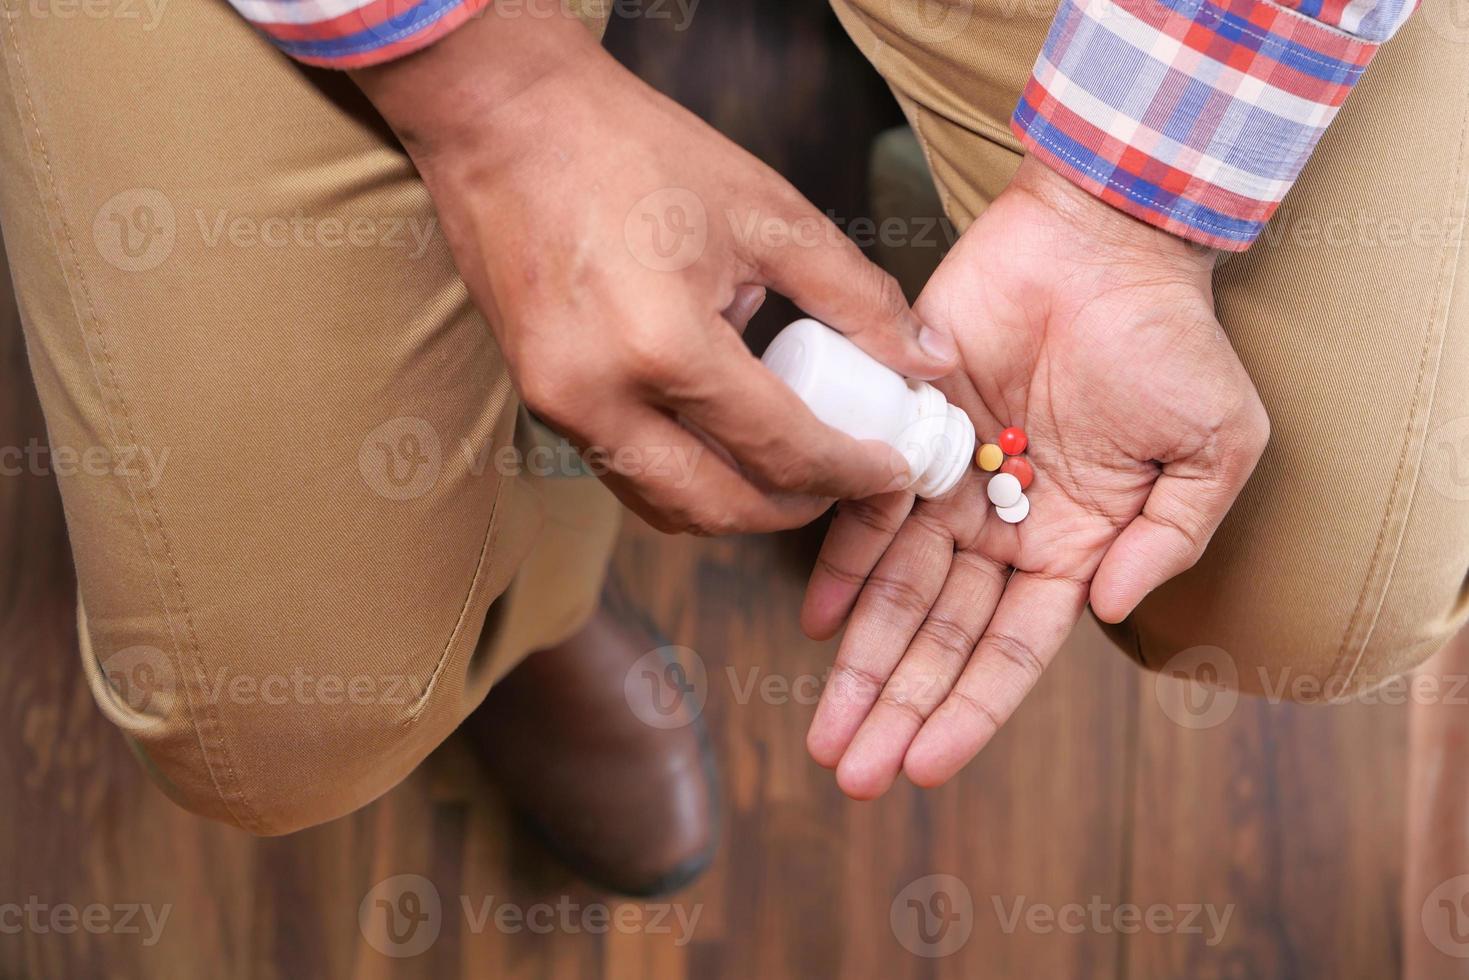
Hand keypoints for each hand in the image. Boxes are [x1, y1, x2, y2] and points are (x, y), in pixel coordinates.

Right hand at [350, 4, 955, 534]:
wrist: (506, 122)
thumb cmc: (633, 151)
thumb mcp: (766, 213)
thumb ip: (856, 296)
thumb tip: (925, 359)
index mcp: (664, 345)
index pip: (780, 448)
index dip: (850, 472)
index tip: (892, 473)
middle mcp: (600, 396)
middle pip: (717, 507)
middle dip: (793, 508)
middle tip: (845, 482)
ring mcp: (559, 407)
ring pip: (663, 503)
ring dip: (735, 502)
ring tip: (791, 465)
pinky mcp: (540, 402)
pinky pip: (624, 470)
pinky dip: (684, 473)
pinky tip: (725, 436)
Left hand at [801, 157, 1268, 797]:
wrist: (1104, 238)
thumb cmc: (1169, 341)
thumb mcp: (1212, 448)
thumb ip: (1169, 536)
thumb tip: (1113, 608)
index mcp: (1076, 547)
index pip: (1014, 649)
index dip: (971, 709)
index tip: (927, 766)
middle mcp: (1005, 528)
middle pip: (942, 636)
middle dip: (899, 706)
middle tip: (853, 771)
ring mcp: (953, 484)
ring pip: (898, 590)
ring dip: (862, 662)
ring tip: (827, 729)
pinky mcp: (910, 431)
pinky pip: (869, 508)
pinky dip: (840, 563)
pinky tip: (818, 623)